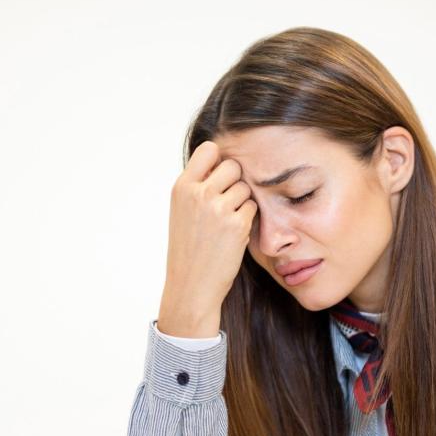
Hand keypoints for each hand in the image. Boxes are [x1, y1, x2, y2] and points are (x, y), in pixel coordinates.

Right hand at [157, 140, 257, 337]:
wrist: (191, 286)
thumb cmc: (188, 249)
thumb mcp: (181, 211)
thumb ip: (198, 186)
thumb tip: (223, 163)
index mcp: (182, 188)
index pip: (209, 149)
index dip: (218, 160)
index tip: (218, 177)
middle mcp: (199, 194)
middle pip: (233, 166)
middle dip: (234, 182)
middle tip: (226, 203)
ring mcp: (219, 209)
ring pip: (246, 187)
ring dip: (243, 202)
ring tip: (227, 222)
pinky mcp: (237, 225)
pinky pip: (254, 207)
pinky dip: (248, 219)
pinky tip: (234, 234)